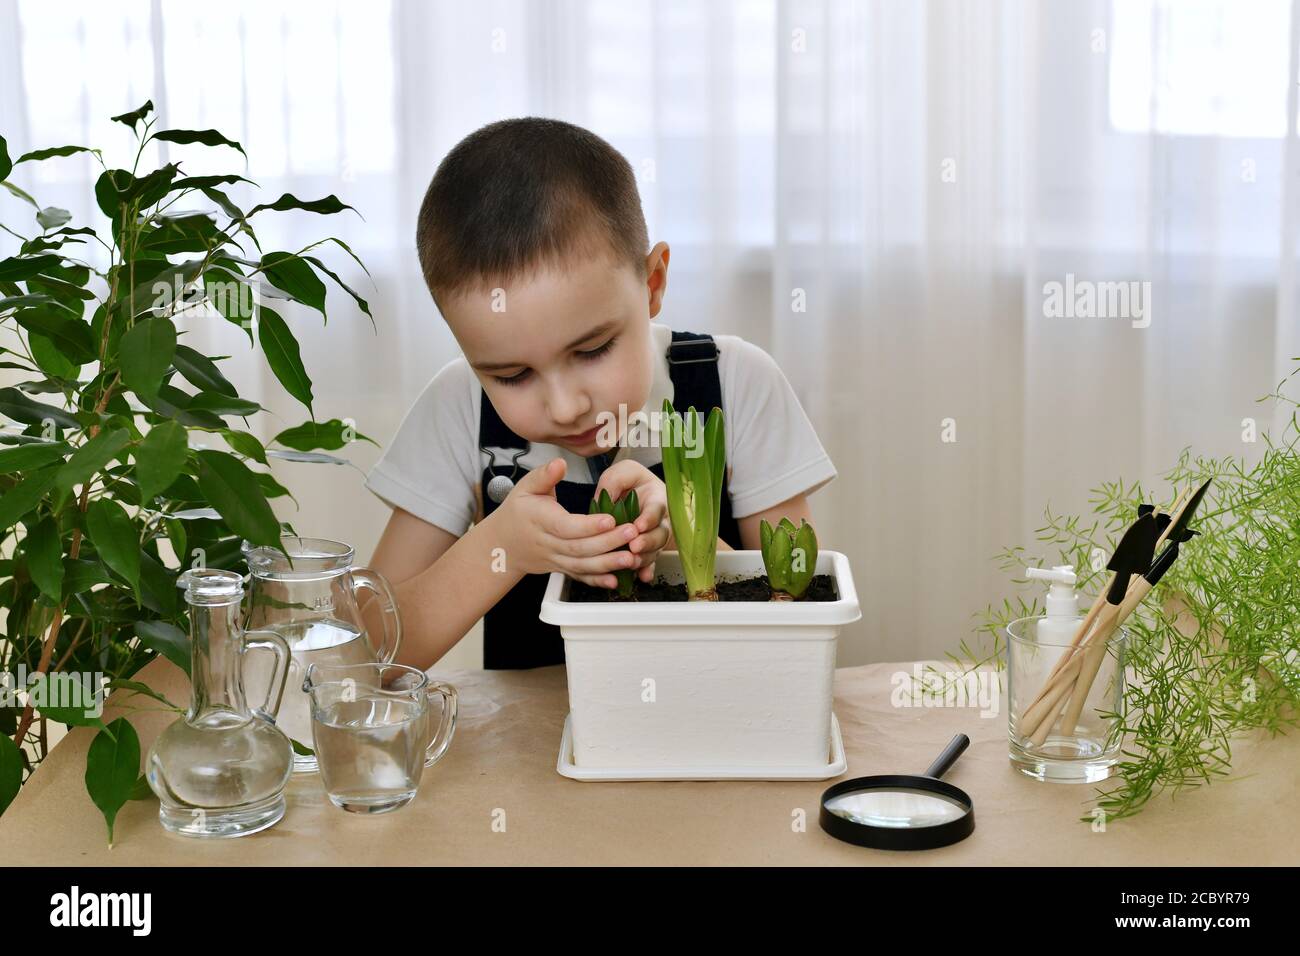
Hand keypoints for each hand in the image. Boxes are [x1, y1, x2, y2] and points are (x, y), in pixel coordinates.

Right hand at [496, 457, 643, 587]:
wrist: (503, 543)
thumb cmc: (518, 511)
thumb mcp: (525, 487)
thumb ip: (544, 475)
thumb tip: (560, 463)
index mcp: (540, 520)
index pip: (566, 526)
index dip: (588, 525)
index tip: (611, 518)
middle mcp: (548, 543)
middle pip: (578, 547)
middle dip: (607, 542)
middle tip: (632, 533)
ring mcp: (555, 559)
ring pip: (581, 565)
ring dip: (607, 564)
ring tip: (631, 558)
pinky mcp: (561, 569)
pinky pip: (579, 576)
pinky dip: (597, 581)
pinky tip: (616, 580)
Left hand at [593, 460, 670, 585]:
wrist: (634, 496)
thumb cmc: (631, 483)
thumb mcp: (623, 472)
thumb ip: (616, 480)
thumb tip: (606, 497)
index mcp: (656, 499)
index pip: (657, 509)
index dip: (649, 518)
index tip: (639, 525)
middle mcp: (660, 520)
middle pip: (660, 534)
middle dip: (648, 542)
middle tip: (634, 546)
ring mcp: (654, 537)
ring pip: (655, 551)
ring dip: (644, 558)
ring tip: (631, 563)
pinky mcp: (647, 551)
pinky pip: (649, 563)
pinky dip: (646, 571)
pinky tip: (642, 577)